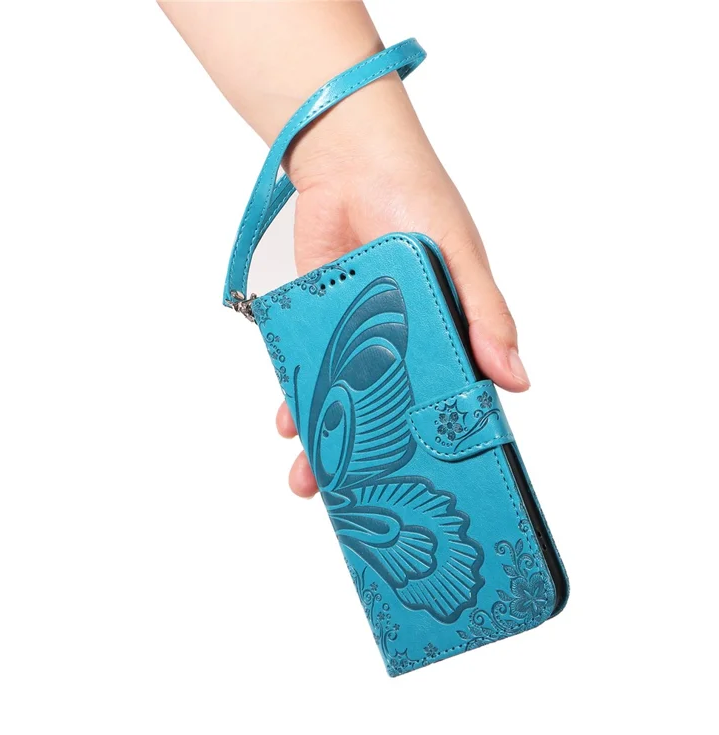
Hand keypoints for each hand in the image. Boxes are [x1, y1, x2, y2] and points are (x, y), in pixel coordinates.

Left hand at [275, 75, 529, 496]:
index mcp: (446, 333)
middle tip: (362, 503)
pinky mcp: (318, 327)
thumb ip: (486, 314)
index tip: (439, 487)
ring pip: (344, 403)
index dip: (443, 443)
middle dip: (377, 458)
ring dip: (328, 442)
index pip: (449, 399)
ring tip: (310, 482)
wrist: (348, 161)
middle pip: (391, 414)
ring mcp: (358, 340)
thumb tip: (516, 380)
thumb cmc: (416, 197)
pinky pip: (307, 373)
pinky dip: (296, 399)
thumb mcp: (461, 255)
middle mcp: (403, 345)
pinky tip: (288, 424)